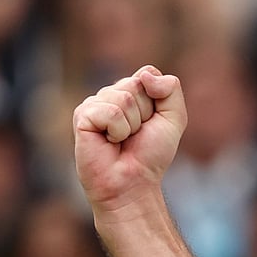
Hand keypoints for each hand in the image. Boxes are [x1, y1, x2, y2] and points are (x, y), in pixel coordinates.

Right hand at [73, 65, 186, 214]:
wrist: (132, 183)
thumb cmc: (150, 155)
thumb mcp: (174, 118)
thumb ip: (170, 89)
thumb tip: (145, 74)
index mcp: (129, 91)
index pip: (147, 74)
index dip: (157, 100)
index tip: (150, 123)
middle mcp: (110, 95)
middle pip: (136, 83)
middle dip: (144, 113)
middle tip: (135, 135)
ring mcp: (94, 104)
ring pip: (124, 97)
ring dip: (131, 124)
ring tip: (121, 140)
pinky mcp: (82, 117)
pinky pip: (110, 111)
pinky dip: (117, 130)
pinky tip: (109, 142)